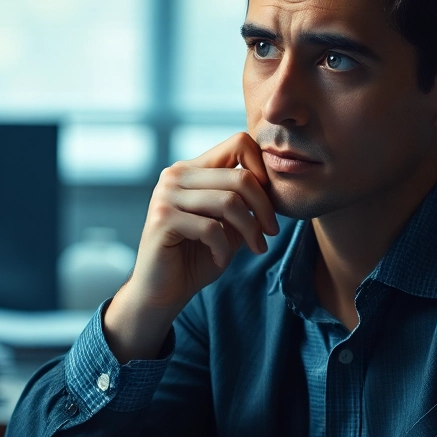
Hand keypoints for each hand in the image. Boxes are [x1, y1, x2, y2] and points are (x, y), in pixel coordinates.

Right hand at [104, 132, 278, 361]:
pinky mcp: (162, 218)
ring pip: (229, 202)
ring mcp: (166, 194)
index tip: (269, 203)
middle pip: (240, 176)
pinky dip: (224, 248)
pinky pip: (211, 228)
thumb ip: (244, 200)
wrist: (162, 292)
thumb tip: (274, 180)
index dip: (262, 170)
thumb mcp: (228, 223)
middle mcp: (176, 175)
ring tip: (255, 248)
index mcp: (192, 169)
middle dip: (264, 208)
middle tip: (271, 233)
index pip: (238, 143)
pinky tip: (221, 259)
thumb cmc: (198, 256)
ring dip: (250, 230)